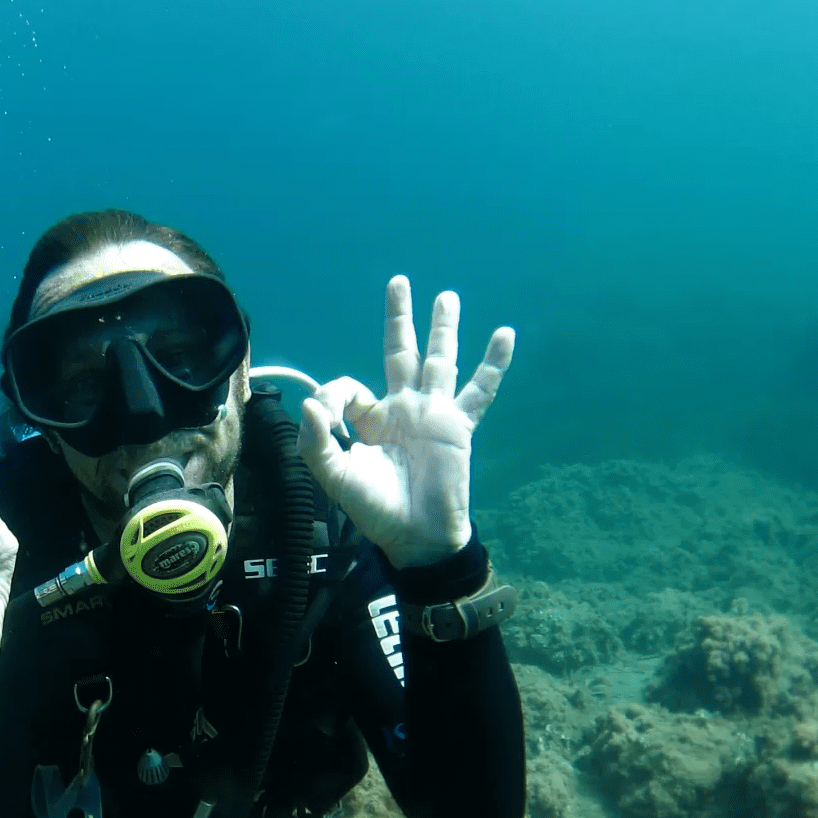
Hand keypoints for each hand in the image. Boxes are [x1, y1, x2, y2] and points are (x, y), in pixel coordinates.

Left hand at [299, 275, 513, 568]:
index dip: (335, 393)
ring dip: (444, 328)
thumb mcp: (335, 476)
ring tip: (447, 297)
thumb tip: (311, 400)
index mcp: (370, 420)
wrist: (417, 536)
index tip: (330, 415)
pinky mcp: (459, 426)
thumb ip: (318, 439)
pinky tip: (506, 334)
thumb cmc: (376, 510)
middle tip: (399, 281)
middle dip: (400, 318)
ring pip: (440, 361)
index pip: (350, 386)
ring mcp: (434, 414)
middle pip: (401, 352)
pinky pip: (480, 389)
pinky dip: (494, 362)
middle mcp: (403, 409)